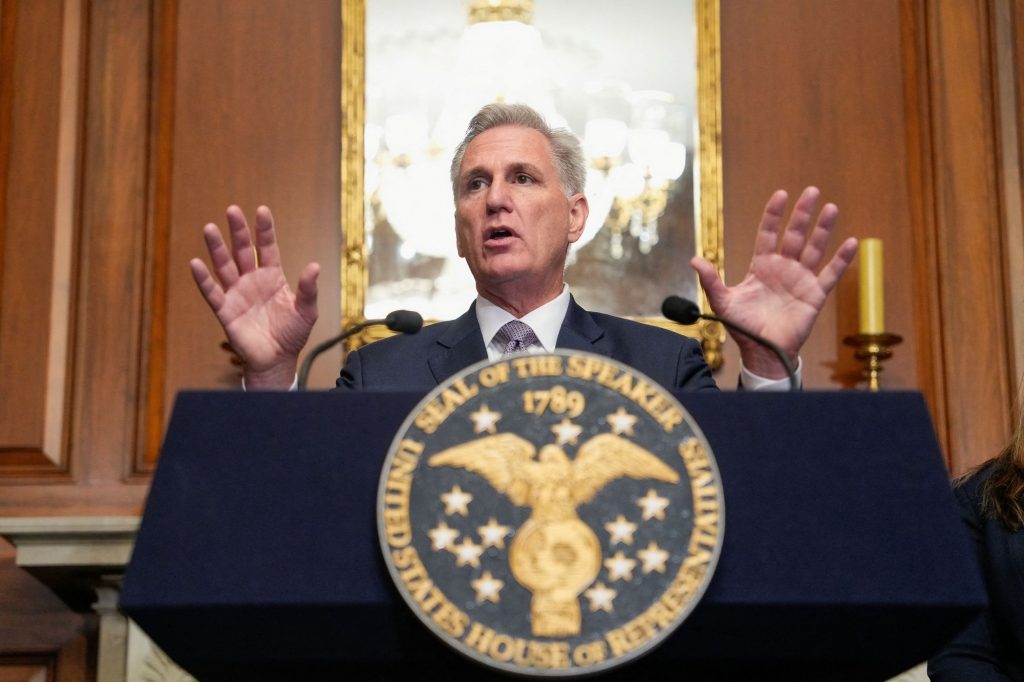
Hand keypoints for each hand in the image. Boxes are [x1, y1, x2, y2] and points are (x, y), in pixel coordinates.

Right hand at [190, 205, 318, 388]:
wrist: (277, 360)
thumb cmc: (292, 334)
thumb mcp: (307, 311)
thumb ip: (308, 289)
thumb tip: (314, 266)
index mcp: (272, 277)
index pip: (267, 248)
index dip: (264, 231)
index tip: (262, 211)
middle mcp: (252, 281)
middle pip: (242, 251)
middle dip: (238, 231)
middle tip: (232, 210)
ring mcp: (237, 294)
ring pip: (224, 266)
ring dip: (217, 248)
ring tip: (209, 228)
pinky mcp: (226, 311)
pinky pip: (212, 293)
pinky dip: (203, 279)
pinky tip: (196, 263)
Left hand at [690, 187, 857, 378]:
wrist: (762, 351)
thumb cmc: (742, 327)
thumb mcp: (723, 302)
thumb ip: (710, 280)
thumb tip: (694, 260)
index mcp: (762, 266)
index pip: (768, 234)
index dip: (773, 215)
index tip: (780, 195)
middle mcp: (783, 268)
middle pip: (794, 235)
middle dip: (802, 214)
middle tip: (811, 192)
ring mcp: (800, 280)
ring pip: (814, 249)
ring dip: (823, 229)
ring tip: (831, 208)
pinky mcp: (814, 295)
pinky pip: (830, 274)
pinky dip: (842, 260)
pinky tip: (851, 242)